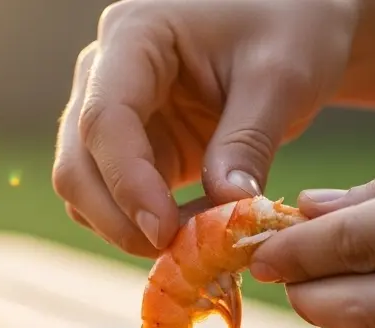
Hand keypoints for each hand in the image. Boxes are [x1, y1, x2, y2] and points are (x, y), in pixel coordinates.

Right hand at [52, 0, 357, 256]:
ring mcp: (113, 111)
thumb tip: (226, 211)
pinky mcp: (134, 146)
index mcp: (134, 36)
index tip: (162, 231)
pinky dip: (143, 226)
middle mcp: (106, 72)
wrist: (297, 25)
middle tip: (173, 254)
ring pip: (86, 187)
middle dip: (116, 217)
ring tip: (192, 246)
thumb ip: (248, 142)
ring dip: (125, 227)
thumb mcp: (281, 78)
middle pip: (77, 161)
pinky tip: (192, 234)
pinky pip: (115, 198)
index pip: (104, 118)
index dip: (126, 182)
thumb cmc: (291, 28)